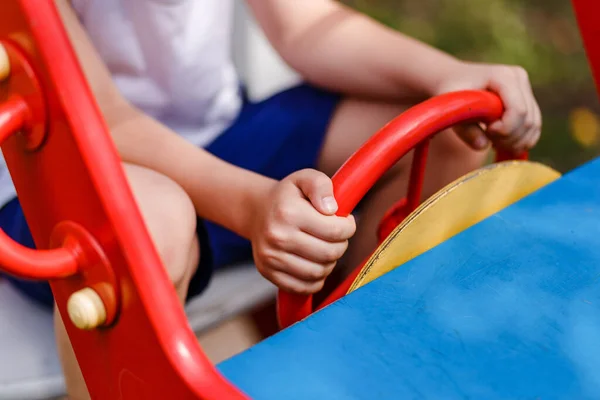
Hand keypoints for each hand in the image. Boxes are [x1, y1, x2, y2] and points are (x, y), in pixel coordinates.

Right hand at [251, 169, 355, 293]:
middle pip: (329, 253)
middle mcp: (277, 236)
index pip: (335, 230)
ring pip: (319, 272)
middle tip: (336, 236)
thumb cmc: (289, 196)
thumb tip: (331, 209)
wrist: (258, 211)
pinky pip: (303, 287)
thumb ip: (321, 185)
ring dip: (330, 263)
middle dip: (341, 245)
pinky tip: (316, 263)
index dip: (348, 227)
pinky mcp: (268, 272)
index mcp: (288, 212)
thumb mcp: (304, 178)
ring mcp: (271, 257)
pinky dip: (316, 280)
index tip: (345, 221)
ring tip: (326, 248)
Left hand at [434, 61, 541, 153]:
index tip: (487, 131)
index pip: (517, 110)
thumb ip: (465, 129)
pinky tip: (502, 143)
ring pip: (533, 125)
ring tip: (494, 143)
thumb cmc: (450, 91)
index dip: (505, 129)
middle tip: (489, 141)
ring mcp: (525, 87)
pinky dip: (521, 140)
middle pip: (528, 120)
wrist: (454, 77)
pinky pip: (533, 125)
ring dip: (516, 142)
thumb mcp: (451, 109)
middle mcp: (519, 78)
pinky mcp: (527, 98)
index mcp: (503, 76)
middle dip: (509, 138)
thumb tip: (482, 146)